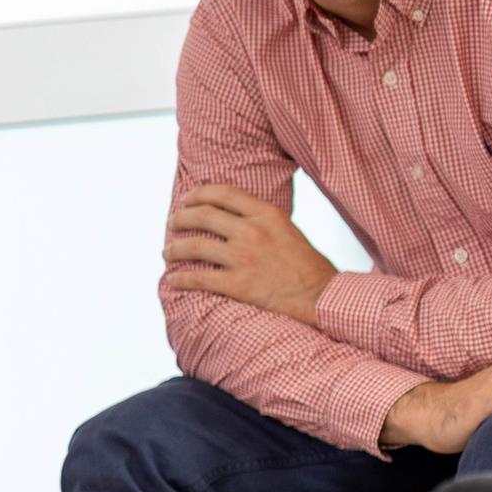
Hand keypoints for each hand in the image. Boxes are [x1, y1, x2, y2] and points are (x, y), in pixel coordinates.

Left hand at [161, 184, 337, 323]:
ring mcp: (244, 258)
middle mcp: (253, 232)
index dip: (199, 194)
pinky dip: (180, 279)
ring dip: (175, 249)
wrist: (323, 298)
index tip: (187, 199)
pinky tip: (171, 280)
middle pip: (203, 216)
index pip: (224, 194)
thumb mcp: (288, 230)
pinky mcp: (238, 284)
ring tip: (168, 252)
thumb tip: (233, 216)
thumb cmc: (308, 267)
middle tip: (172, 222)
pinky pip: (198, 279)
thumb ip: (262, 221)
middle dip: (181, 218)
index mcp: (267, 215)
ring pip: (194, 246)